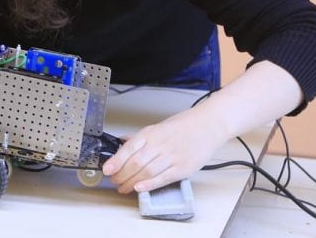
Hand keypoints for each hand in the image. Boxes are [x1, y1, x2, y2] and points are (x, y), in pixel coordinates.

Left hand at [102, 108, 226, 193]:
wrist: (208, 125)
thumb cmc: (183, 126)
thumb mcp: (157, 127)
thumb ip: (140, 138)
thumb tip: (122, 142)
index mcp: (151, 133)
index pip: (129, 148)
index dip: (116, 161)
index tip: (107, 169)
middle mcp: (160, 144)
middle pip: (135, 162)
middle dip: (122, 174)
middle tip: (114, 181)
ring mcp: (172, 156)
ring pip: (147, 171)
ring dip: (132, 182)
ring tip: (124, 188)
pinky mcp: (183, 168)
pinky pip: (163, 178)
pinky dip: (150, 185)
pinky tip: (140, 189)